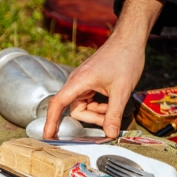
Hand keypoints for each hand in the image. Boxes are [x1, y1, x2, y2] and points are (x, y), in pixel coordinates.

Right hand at [43, 0, 163, 138]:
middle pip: (75, 109)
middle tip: (110, 120)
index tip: (47, 137)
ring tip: (114, 105)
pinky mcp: (89, 82)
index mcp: (79, 81)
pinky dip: (100, 105)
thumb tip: (110, 135)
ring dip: (97, 112)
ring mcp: (82, 82)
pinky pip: (89, 101)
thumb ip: (114, 114)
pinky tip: (112, 101)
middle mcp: (76, 82)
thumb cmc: (124, 59)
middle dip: (92, 118)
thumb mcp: (121, 90)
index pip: (58, 104)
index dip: (51, 121)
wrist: (129, 40)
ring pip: (83, 106)